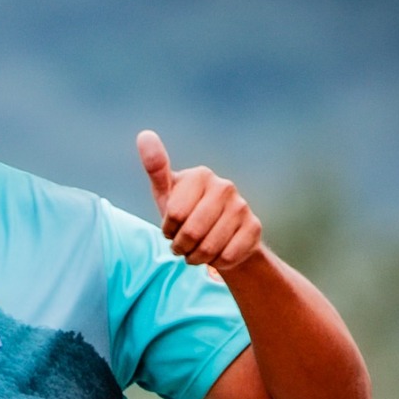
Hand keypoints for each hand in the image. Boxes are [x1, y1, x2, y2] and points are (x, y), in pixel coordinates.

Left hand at [136, 131, 262, 272]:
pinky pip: (227, 257)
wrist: (220, 236)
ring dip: (197, 257)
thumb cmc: (186, 213)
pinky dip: (216, 263)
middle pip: (192, 233)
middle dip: (182, 247)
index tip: (172, 226)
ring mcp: (242, 206)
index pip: (175, 214)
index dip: (169, 229)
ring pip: (209, 248)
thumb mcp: (167, 194)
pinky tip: (217, 253)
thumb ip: (156, 168)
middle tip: (183, 245)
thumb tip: (144, 135)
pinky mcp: (254, 227)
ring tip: (197, 250)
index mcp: (200, 175)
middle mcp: (224, 186)